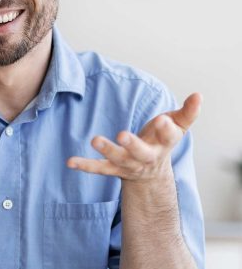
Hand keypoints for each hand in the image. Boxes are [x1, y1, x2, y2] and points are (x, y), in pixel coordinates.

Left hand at [66, 92, 201, 181]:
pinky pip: (98, 169)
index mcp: (164, 145)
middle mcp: (146, 157)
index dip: (166, 129)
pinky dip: (85, 165)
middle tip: (122, 135)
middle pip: (140, 153)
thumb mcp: (177, 126)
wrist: (151, 173)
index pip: (168, 137)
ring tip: (95, 139)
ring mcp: (128, 165)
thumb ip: (188, 112)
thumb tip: (199, 95)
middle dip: (132, 144)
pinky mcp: (112, 169)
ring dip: (106, 150)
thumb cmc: (161, 141)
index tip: (163, 120)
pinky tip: (70, 161)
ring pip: (117, 160)